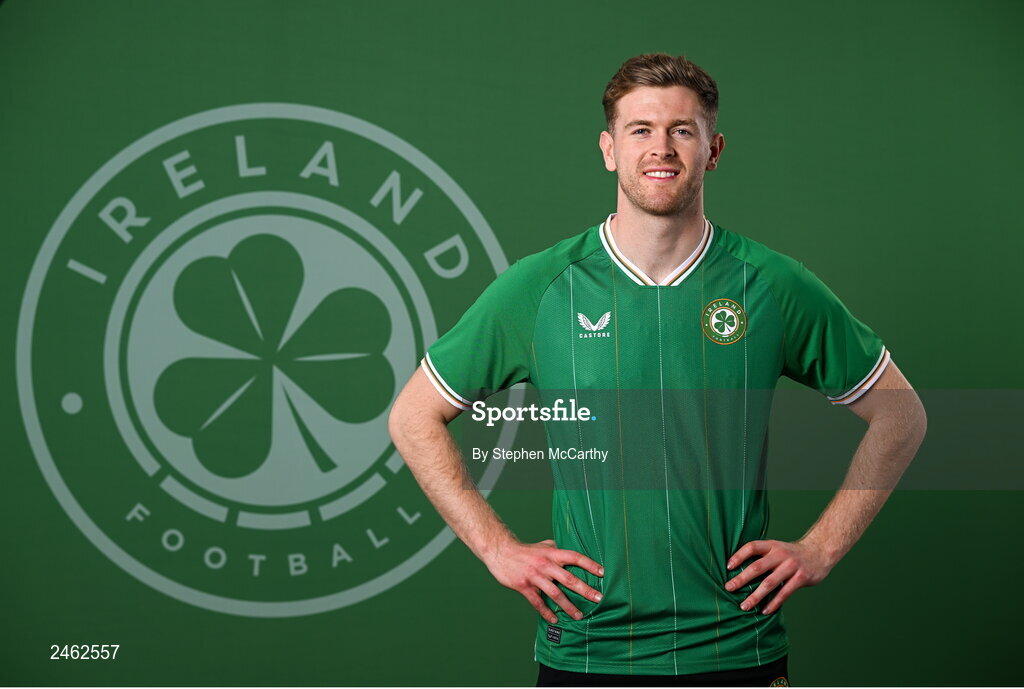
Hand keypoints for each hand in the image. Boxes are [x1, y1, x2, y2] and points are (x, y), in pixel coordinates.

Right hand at [483, 538, 603, 623]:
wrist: (500, 551)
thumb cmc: (524, 550)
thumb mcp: (543, 544)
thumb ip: (557, 548)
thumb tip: (573, 550)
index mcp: (551, 553)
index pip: (574, 557)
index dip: (589, 564)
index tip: (602, 572)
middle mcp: (545, 564)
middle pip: (568, 578)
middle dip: (584, 589)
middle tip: (598, 598)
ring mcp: (534, 576)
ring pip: (555, 594)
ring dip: (568, 606)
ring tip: (579, 615)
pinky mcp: (523, 586)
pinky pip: (537, 602)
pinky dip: (546, 612)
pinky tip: (555, 619)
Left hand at [724, 539, 832, 614]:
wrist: (820, 552)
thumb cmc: (792, 554)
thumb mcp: (777, 549)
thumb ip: (762, 557)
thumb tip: (738, 571)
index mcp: (772, 545)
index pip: (752, 547)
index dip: (739, 556)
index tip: (728, 567)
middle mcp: (781, 554)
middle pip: (757, 567)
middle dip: (742, 579)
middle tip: (729, 588)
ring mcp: (791, 566)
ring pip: (770, 583)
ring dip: (755, 596)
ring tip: (744, 606)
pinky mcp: (801, 578)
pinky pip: (785, 593)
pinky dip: (774, 603)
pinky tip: (765, 611)